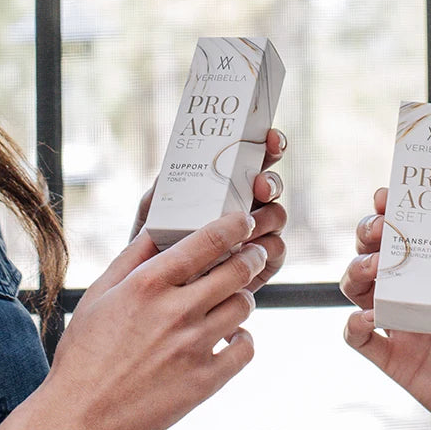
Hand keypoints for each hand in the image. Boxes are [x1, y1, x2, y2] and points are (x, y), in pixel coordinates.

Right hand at [0, 210, 265, 429]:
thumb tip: (159, 226)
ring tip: (231, 298)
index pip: (208, 241)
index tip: (243, 222)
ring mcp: (194, 347)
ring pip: (244, 305)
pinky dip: (243, 338)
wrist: (80, 417)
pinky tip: (229, 336)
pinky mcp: (205, 380)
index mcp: (147, 284)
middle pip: (238, 270)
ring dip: (242, 296)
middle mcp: (175, 311)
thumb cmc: (85, 352)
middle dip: (251, 256)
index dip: (235, 226)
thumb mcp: (99, 294)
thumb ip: (132, 257)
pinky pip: (246, 347)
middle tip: (252, 255)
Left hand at [130, 128, 287, 290]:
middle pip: (273, 184)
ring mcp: (258, 232)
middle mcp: (248, 204)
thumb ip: (160, 190)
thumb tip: (167, 171)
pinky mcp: (263, 261)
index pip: (256, 156)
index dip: (270, 144)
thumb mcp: (153, 213)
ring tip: (247, 226)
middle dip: (271, 181)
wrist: (159, 291)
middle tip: (259, 187)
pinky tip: (249, 251)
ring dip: (267, 217)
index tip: (270, 138)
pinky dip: (265, 248)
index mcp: (228, 184)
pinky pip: (277, 249)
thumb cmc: (155, 244)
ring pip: (278, 215)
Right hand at [341, 192, 430, 423]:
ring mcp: (405, 326)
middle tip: (378, 230)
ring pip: (359, 291)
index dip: (391, 213)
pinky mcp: (397, 361)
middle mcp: (418, 294)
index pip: (409, 234)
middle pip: (375, 255)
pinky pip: (361, 340)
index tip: (385, 197)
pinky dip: (353, 325)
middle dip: (367, 235)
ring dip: (356, 271)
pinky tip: (368, 317)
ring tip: (374, 268)